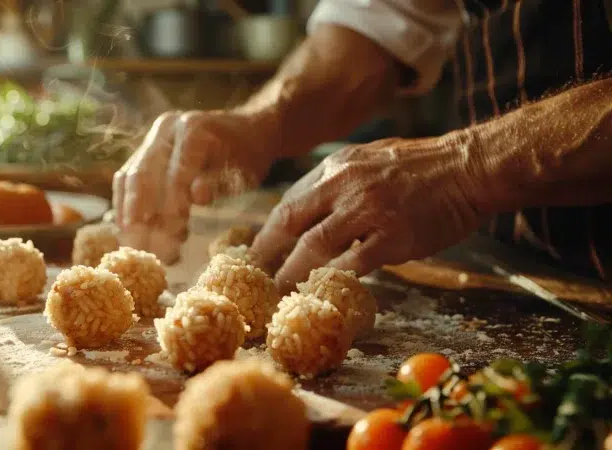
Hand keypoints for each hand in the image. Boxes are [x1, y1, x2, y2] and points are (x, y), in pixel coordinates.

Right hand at [113, 110, 277, 260]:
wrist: (245, 132)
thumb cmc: (247, 157)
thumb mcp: (241, 172)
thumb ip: (217, 183)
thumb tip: (197, 196)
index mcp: (193, 129)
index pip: (175, 173)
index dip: (171, 207)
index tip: (173, 237)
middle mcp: (167, 128)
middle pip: (143, 174)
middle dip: (142, 214)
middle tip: (146, 246)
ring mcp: (153, 137)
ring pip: (129, 176)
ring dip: (128, 212)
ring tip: (136, 242)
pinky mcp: (145, 149)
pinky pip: (127, 177)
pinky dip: (125, 204)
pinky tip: (129, 228)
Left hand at [250, 132, 494, 292]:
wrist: (469, 167)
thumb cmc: (423, 166)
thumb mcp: (369, 158)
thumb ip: (339, 182)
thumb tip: (313, 207)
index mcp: (335, 167)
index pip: (290, 201)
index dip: (270, 230)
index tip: (258, 250)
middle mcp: (343, 185)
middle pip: (290, 222)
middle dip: (267, 252)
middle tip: (254, 277)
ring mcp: (367, 210)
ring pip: (315, 247)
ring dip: (293, 273)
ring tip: (281, 293)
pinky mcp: (392, 236)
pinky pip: (354, 264)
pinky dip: (336, 279)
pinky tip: (326, 293)